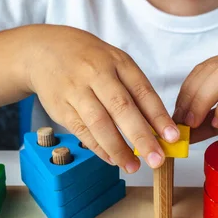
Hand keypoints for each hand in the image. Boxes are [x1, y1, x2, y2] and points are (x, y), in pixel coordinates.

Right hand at [25, 26, 179, 172]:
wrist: (44, 51)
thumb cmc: (89, 60)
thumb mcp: (115, 64)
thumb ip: (135, 92)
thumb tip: (158, 128)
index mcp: (118, 63)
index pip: (143, 92)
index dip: (159, 117)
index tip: (173, 137)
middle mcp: (97, 74)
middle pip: (122, 108)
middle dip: (142, 137)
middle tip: (157, 159)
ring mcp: (76, 90)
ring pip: (99, 123)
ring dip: (118, 148)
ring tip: (133, 166)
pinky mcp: (60, 107)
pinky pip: (82, 131)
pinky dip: (98, 148)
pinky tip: (112, 159)